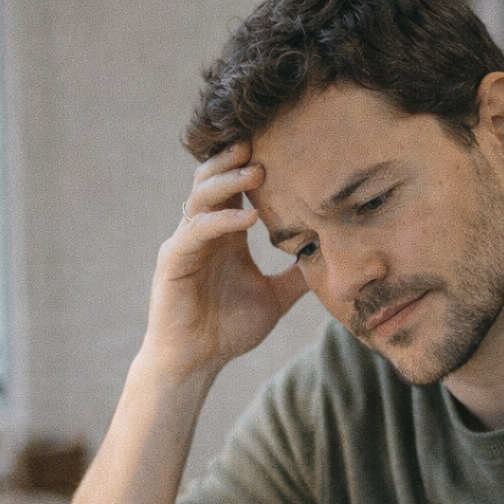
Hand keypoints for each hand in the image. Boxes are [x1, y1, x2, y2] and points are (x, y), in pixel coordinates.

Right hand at [141, 143, 307, 380]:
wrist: (196, 361)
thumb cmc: (228, 330)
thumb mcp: (274, 299)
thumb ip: (296, 278)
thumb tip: (330, 263)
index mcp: (226, 235)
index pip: (237, 189)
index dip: (254, 167)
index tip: (287, 149)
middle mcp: (204, 232)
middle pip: (214, 179)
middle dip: (237, 159)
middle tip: (266, 141)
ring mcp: (186, 243)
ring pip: (202, 196)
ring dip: (229, 181)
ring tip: (258, 171)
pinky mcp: (173, 261)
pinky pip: (196, 231)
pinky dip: (222, 221)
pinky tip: (248, 218)